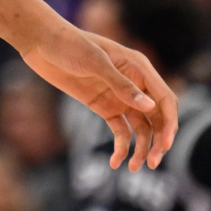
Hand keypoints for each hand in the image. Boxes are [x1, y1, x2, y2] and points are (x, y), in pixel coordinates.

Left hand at [21, 21, 176, 170]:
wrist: (41, 42)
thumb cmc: (69, 44)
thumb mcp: (95, 61)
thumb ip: (121, 84)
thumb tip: (150, 107)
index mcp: (139, 68)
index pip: (164, 99)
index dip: (170, 122)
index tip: (166, 144)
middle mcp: (134, 84)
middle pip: (157, 117)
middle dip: (159, 141)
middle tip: (152, 162)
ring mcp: (119, 97)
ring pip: (141, 128)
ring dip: (142, 148)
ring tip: (135, 168)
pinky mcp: (104, 106)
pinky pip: (120, 130)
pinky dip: (121, 147)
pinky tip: (114, 162)